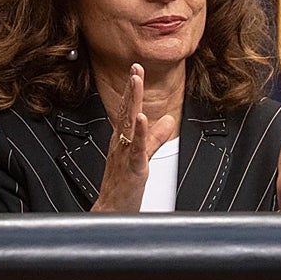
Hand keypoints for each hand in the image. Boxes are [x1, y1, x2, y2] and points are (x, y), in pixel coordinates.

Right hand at [92, 64, 176, 211]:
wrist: (113, 211)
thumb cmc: (124, 184)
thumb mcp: (142, 155)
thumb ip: (155, 138)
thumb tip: (167, 120)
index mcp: (122, 138)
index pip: (127, 109)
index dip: (131, 89)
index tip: (136, 69)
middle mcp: (120, 143)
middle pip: (125, 111)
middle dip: (130, 88)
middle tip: (134, 67)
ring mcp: (125, 154)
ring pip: (129, 123)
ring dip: (132, 101)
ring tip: (135, 82)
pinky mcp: (133, 168)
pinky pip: (136, 148)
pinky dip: (141, 132)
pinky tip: (143, 118)